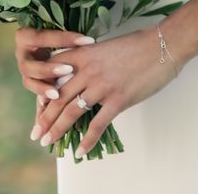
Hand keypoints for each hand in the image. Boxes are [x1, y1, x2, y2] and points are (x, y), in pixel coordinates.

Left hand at [31, 26, 182, 156]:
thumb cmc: (136, 45)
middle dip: (44, 118)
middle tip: (36, 133)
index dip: (42, 94)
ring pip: (72, 112)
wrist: (161, 46)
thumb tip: (77, 75)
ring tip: (48, 141)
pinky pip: (97, 124)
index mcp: (81, 54)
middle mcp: (86, 71)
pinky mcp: (118, 100)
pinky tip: (80, 151)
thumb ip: (87, 60)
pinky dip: (87, 140)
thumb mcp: (103, 47)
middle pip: (57, 97)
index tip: (38, 109)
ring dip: (57, 129)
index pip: (52, 76)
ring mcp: (101, 86)